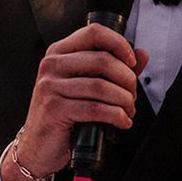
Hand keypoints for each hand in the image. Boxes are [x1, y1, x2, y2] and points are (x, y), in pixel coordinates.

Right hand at [12, 22, 149, 175]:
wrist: (39, 147)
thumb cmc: (63, 115)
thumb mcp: (88, 87)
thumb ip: (115, 69)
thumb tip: (142, 54)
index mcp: (60, 53)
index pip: (94, 33)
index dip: (119, 44)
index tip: (132, 62)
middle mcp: (52, 65)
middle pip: (102, 60)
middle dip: (127, 80)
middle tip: (132, 95)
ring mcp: (50, 86)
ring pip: (101, 86)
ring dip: (124, 100)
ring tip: (128, 110)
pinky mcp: (53, 108)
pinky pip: (95, 108)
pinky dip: (116, 116)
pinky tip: (122, 121)